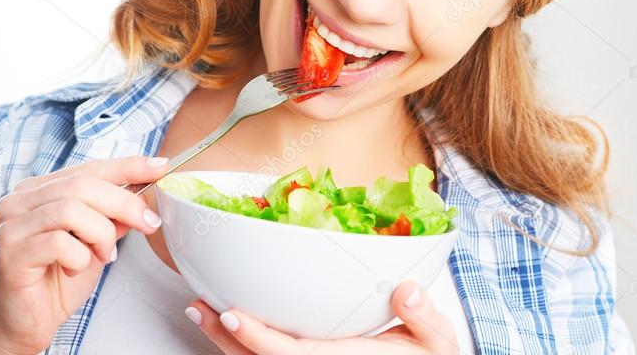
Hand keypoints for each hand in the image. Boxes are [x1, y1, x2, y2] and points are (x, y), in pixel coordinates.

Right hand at [0, 155, 168, 354]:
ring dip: (101, 234)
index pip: (89, 168)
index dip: (128, 166)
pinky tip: (75, 269)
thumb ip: (114, 213)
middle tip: (148, 223)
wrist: (27, 322)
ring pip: (72, 210)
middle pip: (82, 185)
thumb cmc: (58, 279)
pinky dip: (80, 257)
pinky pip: (59, 243)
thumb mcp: (95, 239)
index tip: (160, 167)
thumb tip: (146, 189)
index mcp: (39, 189)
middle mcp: (19, 201)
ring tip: (103, 255)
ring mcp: (12, 226)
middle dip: (124, 203)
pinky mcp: (11, 254)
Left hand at [187, 281, 459, 353]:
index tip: (232, 314)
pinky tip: (232, 325)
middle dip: (225, 339)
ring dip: (226, 342)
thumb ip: (423, 316)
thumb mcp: (438, 341)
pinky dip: (245, 344)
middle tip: (198, 308)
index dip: (257, 337)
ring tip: (203, 311)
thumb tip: (406, 289)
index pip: (290, 354)